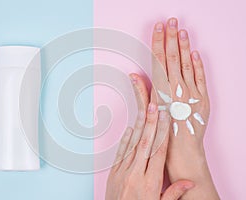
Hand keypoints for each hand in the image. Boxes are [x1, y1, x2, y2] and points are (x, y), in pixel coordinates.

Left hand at [105, 74, 193, 199]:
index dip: (163, 133)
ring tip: (143, 112)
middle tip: (154, 107)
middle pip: (145, 144)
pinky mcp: (112, 173)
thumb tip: (190, 182)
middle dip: (151, 123)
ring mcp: (122, 172)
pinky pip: (119, 153)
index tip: (166, 119)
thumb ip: (173, 193)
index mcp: (150, 182)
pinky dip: (124, 140)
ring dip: (138, 127)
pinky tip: (129, 129)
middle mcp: (135, 174)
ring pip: (132, 145)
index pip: (158, 152)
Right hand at [151, 18, 218, 198]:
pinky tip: (195, 52)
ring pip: (187, 63)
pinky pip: (200, 77)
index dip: (158, 43)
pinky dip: (198, 64)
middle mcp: (176, 88)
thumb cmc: (161, 134)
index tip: (158, 28)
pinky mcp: (203, 98)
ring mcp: (191, 92)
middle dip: (171, 37)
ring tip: (181, 30)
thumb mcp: (147, 112)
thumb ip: (141, 92)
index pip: (159, 60)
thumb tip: (133, 75)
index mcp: (161, 90)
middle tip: (171, 21)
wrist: (181, 151)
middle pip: (173, 57)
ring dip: (184, 46)